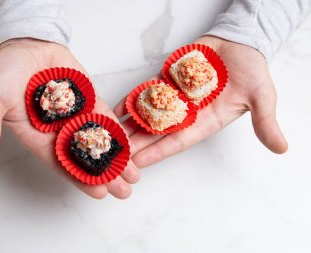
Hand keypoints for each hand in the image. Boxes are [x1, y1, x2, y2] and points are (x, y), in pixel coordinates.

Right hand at [0, 38, 138, 198]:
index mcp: (37, 137)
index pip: (60, 163)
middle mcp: (58, 130)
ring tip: (134, 174)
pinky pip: (104, 118)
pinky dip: (117, 131)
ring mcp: (76, 115)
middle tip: (124, 191)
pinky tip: (131, 145)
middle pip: (84, 157)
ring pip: (99, 141)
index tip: (99, 194)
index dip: (79, 179)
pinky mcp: (88, 100)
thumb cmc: (4, 71)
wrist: (25, 43)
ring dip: (116, 158)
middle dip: (105, 175)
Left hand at [114, 36, 287, 167]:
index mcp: (204, 122)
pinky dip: (133, 99)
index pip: (177, 142)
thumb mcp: (261, 97)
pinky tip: (118, 107)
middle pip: (156, 132)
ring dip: (130, 124)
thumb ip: (265, 122)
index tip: (138, 164)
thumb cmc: (251, 70)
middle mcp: (185, 113)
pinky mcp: (167, 79)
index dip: (157, 153)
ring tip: (110, 133)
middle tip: (116, 154)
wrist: (240, 43)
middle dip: (136, 143)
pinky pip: (147, 90)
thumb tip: (281, 148)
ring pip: (147, 113)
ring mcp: (174, 96)